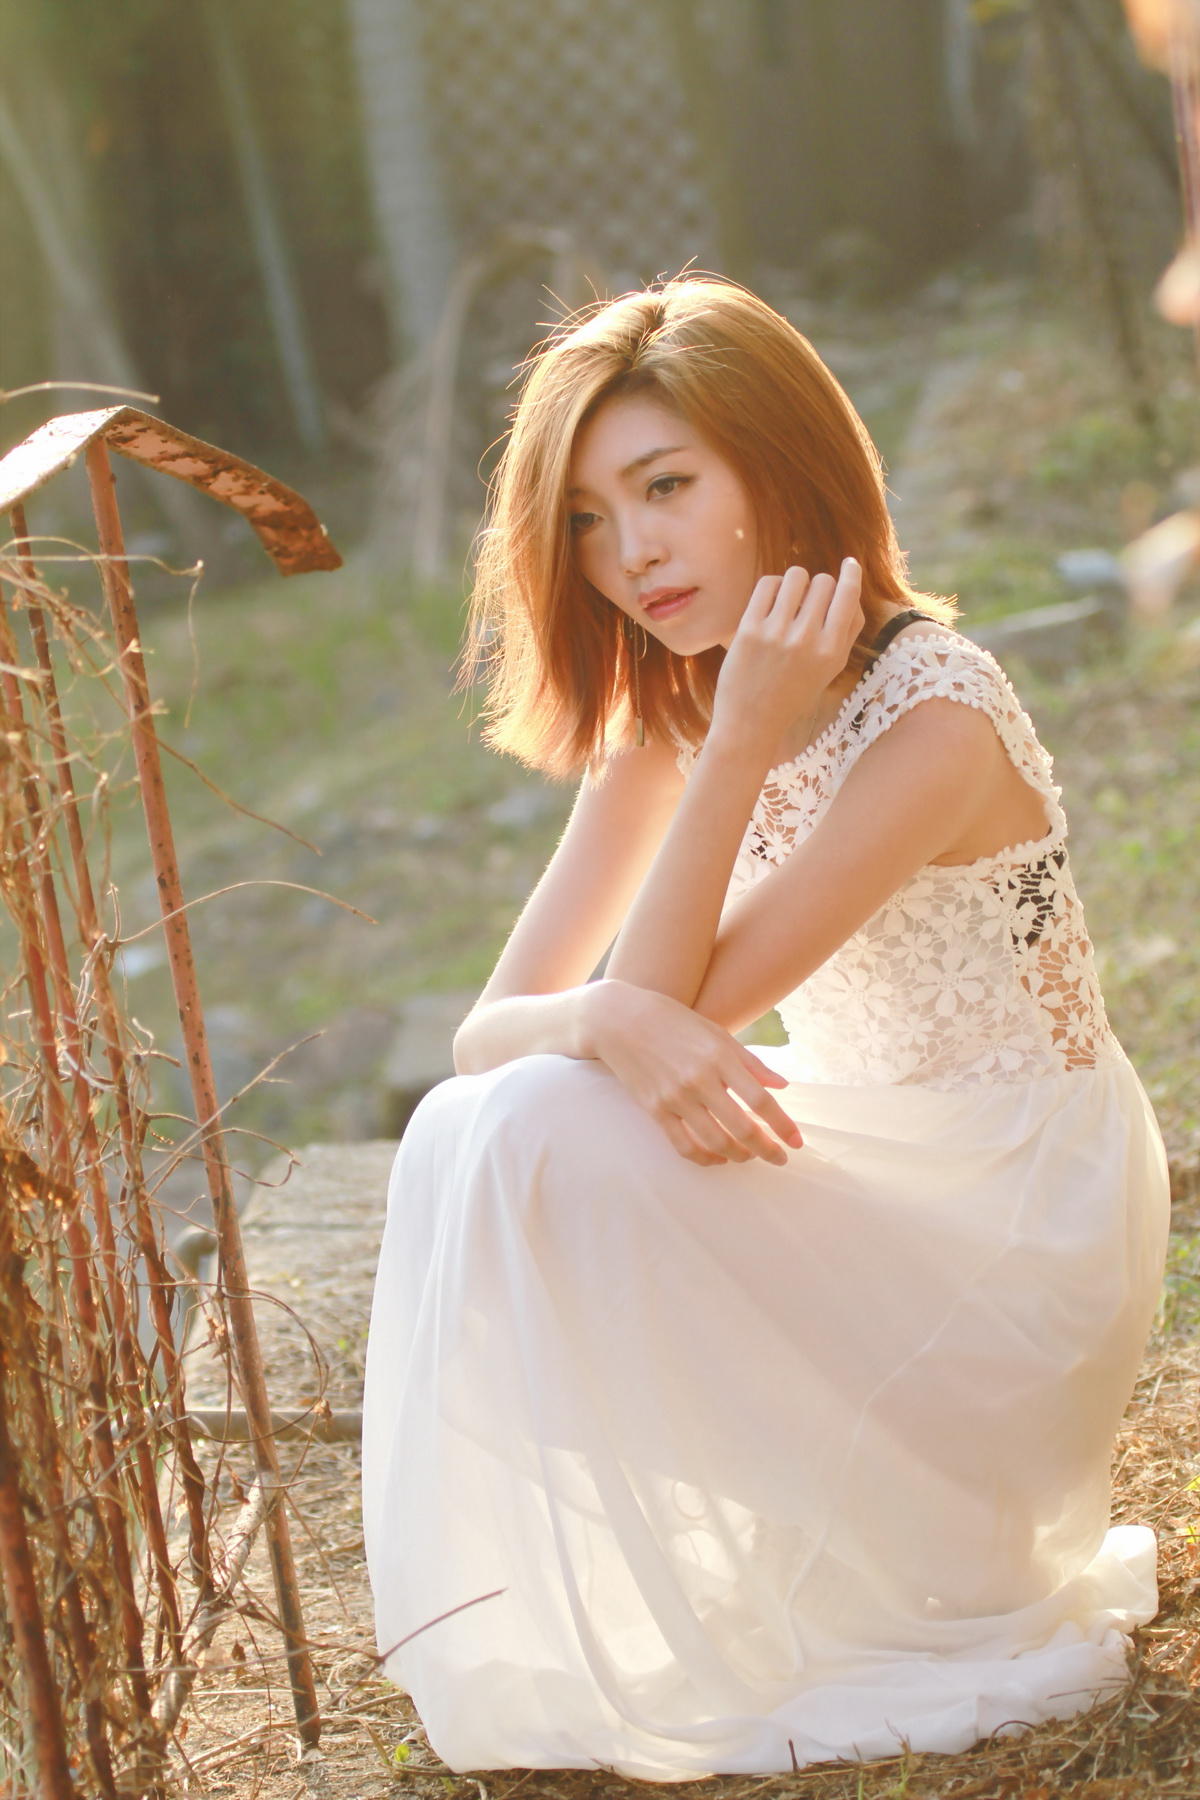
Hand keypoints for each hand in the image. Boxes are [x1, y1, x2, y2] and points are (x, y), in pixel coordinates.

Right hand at [586, 979, 803, 1166]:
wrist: (618, 1019)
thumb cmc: (673, 1022)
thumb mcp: (716, 1033)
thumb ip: (751, 1062)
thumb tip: (782, 1087)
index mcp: (720, 1056)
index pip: (761, 1100)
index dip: (782, 1126)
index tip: (796, 1142)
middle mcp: (700, 1079)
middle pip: (743, 1127)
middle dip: (767, 1149)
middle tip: (779, 1159)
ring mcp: (675, 1097)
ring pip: (715, 1142)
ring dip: (739, 1156)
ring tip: (749, 1156)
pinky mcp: (655, 1110)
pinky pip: (684, 1146)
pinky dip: (705, 1158)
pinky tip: (717, 1158)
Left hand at [711, 557, 864, 757]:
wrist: (751, 722)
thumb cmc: (794, 694)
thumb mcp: (830, 670)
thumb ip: (847, 632)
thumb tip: (852, 589)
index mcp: (831, 652)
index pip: (848, 596)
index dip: (850, 573)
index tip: (848, 563)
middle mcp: (807, 640)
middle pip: (823, 582)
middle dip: (819, 585)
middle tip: (808, 601)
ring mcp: (776, 633)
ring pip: (796, 576)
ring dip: (795, 581)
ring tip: (789, 598)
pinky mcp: (750, 629)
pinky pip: (768, 584)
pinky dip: (773, 586)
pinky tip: (771, 601)